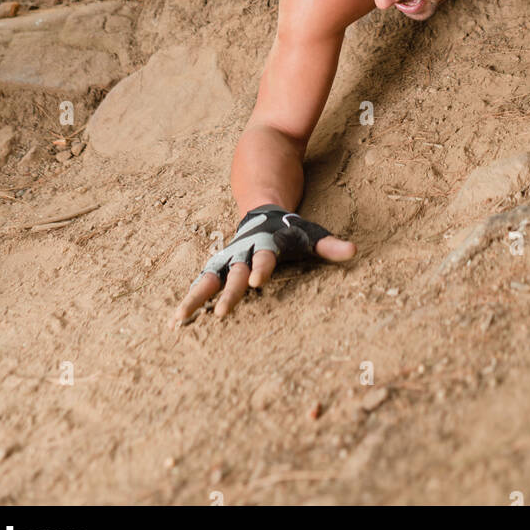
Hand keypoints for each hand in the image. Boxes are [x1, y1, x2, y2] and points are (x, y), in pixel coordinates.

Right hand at [170, 204, 354, 326]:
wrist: (261, 208)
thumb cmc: (290, 229)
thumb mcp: (310, 234)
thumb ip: (329, 246)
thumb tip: (353, 251)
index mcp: (267, 243)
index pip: (266, 256)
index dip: (262, 267)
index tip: (258, 281)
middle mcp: (244, 251)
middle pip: (236, 273)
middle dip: (229, 292)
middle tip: (221, 313)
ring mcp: (228, 259)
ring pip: (209, 278)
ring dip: (196, 298)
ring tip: (180, 319)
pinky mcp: (218, 267)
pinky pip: (201, 285)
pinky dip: (190, 301)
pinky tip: (176, 322)